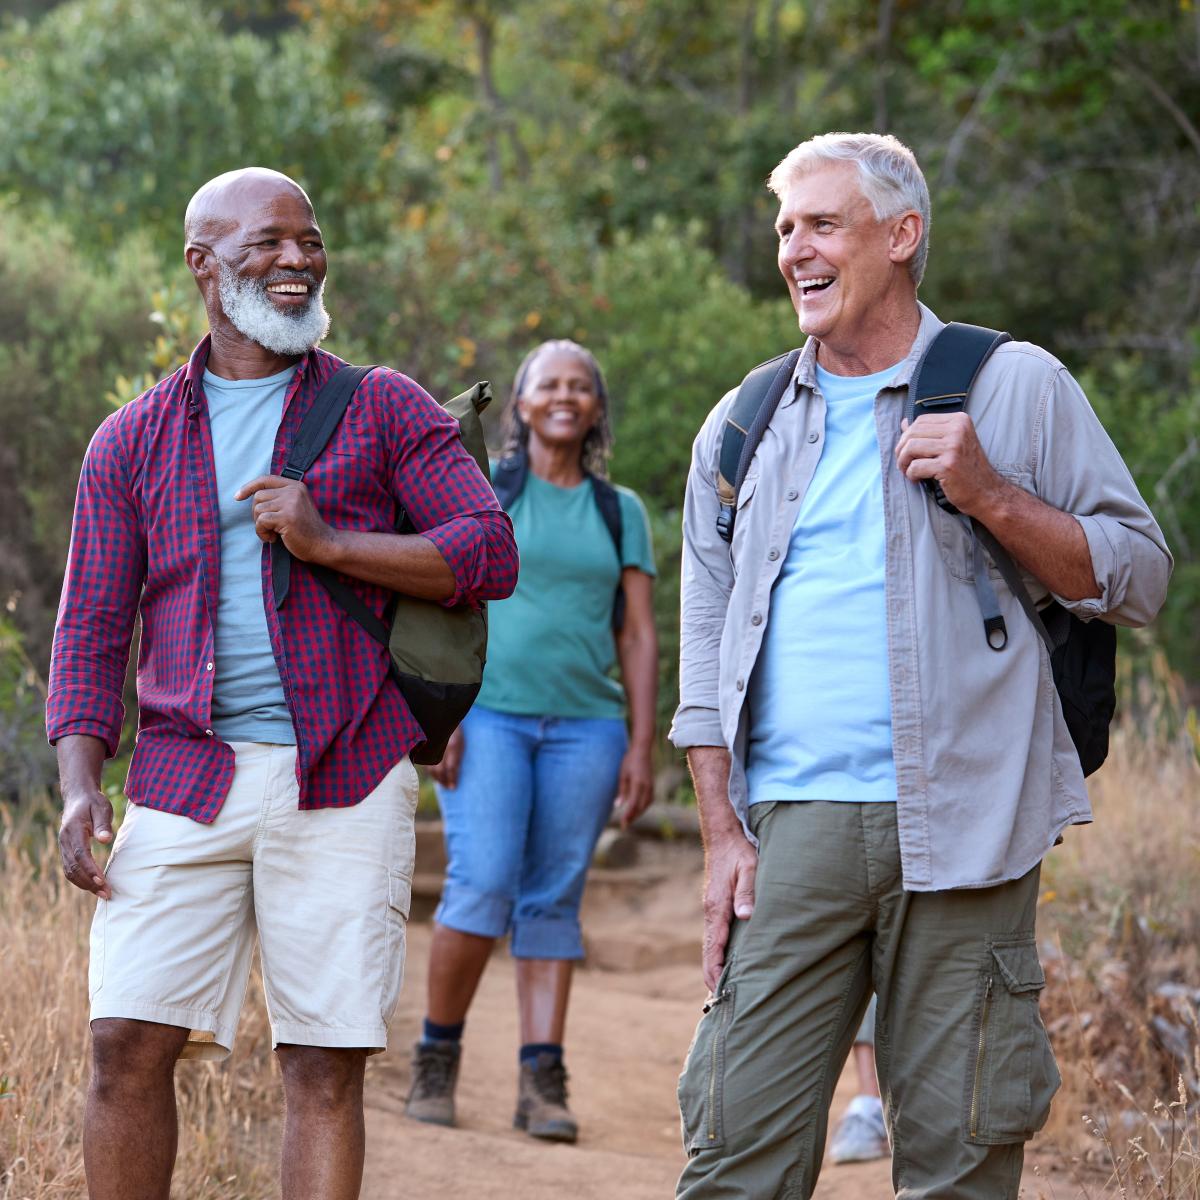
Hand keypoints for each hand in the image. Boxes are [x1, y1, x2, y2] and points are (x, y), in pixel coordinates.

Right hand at [59, 787, 114, 898]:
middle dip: (89, 883)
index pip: (80, 854)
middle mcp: (65, 841)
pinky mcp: (66, 851)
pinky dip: (80, 880)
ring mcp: (63, 847)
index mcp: (73, 830)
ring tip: (103, 893)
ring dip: (85, 885)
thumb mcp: (101, 808)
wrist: (78, 797)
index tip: (102, 880)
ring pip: (70, 871)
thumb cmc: (93, 802)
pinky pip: (70, 869)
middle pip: (74, 867)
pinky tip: (93, 886)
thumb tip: (105, 840)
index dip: (90, 869)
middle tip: (107, 893)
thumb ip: (103, 823)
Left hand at [234, 475, 336, 561]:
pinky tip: (272, 539)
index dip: (248, 487)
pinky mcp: (286, 517)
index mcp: (296, 486)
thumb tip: (252, 496)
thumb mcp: (295, 506)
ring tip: (272, 534)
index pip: (265, 479)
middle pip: (258, 496)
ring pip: (258, 509)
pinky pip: (261, 521)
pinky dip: (262, 532)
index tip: (237, 496)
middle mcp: (293, 491)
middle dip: (257, 513)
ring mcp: (290, 503)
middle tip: (268, 526)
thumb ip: (280, 498)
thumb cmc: (307, 529)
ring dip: (260, 525)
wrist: (323, 544)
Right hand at [425, 726, 464, 788]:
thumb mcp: (460, 746)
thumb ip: (457, 761)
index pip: (451, 767)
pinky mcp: (425, 751)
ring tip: (443, 784)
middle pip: (439, 770)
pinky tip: (437, 777)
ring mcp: (432, 749)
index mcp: (452, 746)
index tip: (453, 788)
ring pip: (432, 769)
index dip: (452, 779)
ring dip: (437, 779)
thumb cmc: (455, 735)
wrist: (443, 722)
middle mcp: (441, 748)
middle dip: (444, 781)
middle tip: (449, 787)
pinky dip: (432, 773)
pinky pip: (428, 766)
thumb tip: (454, 778)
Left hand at [613, 743, 653, 829]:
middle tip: (624, 825)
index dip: (628, 815)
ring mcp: (651, 786)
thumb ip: (622, 791)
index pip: (633, 804)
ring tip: (629, 819)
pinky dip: (643, 807)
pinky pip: (649, 800)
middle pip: (640, 807)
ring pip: (646, 805)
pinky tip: (637, 810)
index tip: (623, 824)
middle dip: (633, 817)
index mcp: (638, 783)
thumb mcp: (622, 775)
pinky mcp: (652, 786)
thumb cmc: (629, 761)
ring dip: (638, 813)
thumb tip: (618, 806)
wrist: (642, 751)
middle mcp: (646, 787)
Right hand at [701, 829, 757, 992]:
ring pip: (710, 946)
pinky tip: (726, 963)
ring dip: (715, 967)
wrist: (722, 836)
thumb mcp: (749, 869)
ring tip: (724, 991)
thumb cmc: (739, 853)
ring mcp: (711, 910)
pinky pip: (714, 937)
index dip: (715, 972)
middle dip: (712, 977)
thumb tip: (745, 917)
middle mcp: (710, 912)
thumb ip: (748, 893)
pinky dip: (717, 954)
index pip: (713, 949)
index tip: (719, 994)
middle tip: (721, 1004)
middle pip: (708, 953)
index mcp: (717, 908)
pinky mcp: (715, 906)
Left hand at [894, 413, 1006, 517]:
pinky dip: (911, 475)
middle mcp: (958, 429)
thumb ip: (929, 433)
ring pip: (911, 448)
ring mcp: (954, 447)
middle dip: (901, 450)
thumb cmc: (967, 469)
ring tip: (908, 471)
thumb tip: (904, 423)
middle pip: (913, 432)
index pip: (920, 420)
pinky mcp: (948, 465)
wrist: (986, 492)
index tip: (907, 451)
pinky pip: (915, 466)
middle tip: (904, 464)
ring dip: (903, 462)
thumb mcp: (951, 444)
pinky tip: (917, 479)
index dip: (907, 436)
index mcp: (959, 420)